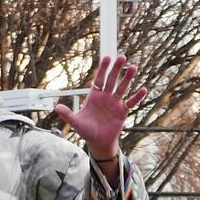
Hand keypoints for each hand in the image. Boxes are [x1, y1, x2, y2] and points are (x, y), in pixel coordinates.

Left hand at [53, 55, 146, 180]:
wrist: (98, 142)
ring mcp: (115, 103)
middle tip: (122, 57)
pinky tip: (143, 89)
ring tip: (134, 67)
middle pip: (112, 80)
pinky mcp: (122, 112)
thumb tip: (56, 107)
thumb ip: (67, 114)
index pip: (99, 79)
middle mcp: (106, 97)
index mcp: (94, 96)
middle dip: (116, 69)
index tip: (107, 57)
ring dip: (128, 78)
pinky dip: (137, 97)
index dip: (103, 68)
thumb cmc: (86, 131)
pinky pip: (130, 102)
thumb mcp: (76, 122)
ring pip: (122, 88)